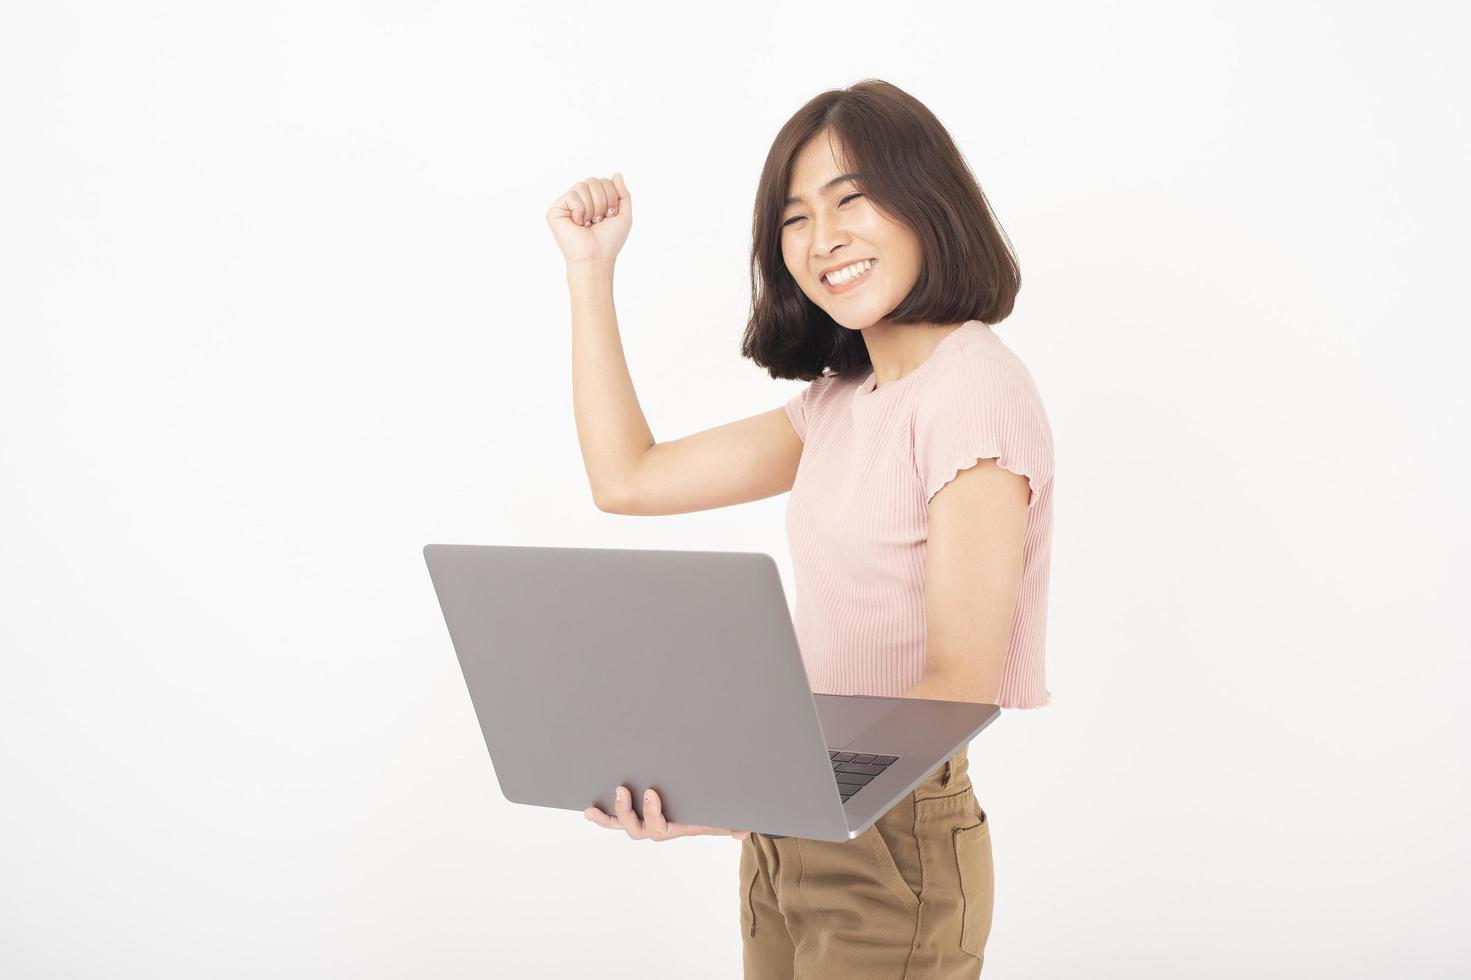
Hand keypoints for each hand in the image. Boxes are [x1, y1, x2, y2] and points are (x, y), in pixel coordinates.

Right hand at [546, 172, 631, 266]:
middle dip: (602, 201)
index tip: (609, 216)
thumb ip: (623, 194)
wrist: (596, 257)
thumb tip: (617, 174)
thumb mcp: (624, 215)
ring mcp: (567, 205)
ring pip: (583, 186)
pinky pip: (572, 195)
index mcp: (594, 200)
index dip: (612, 197)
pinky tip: (578, 223)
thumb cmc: (609, 241)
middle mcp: (579, 200)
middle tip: (599, 221)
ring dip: (592, 208)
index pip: (604, 181)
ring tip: (588, 223)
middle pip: (594, 181)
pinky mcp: (555, 210)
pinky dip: (580, 211)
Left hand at [584, 785, 750, 840]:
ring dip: (607, 817)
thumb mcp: (723, 817)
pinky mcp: (636, 813)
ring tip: (590, 809)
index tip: (651, 792)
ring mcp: (643, 821)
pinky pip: (616, 818)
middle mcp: (655, 828)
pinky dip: (603, 816)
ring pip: (622, 825)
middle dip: (626, 812)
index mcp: (673, 829)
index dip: (651, 814)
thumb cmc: (713, 812)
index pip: (658, 828)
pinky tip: (588, 810)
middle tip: (622, 789)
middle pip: (635, 829)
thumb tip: (741, 832)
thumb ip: (732, 824)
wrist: (707, 810)